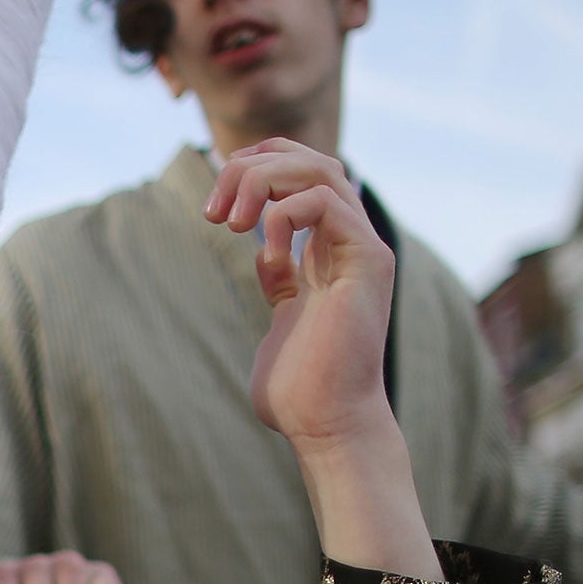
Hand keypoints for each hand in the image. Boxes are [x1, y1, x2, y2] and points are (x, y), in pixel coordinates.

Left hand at [206, 140, 440, 580]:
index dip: (257, 166)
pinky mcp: (368, 264)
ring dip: (262, 182)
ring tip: (230, 222)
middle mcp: (352, 242)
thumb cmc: (299, 388)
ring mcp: (363, 250)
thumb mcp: (282, 316)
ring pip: (321, 169)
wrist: (326, 424)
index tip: (216, 202)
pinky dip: (283, 215)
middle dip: (251, 168)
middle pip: (310, 159)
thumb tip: (268, 258)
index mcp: (331, 250)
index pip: (303, 171)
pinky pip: (325, 204)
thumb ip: (279, 280)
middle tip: (214, 212)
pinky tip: (265, 250)